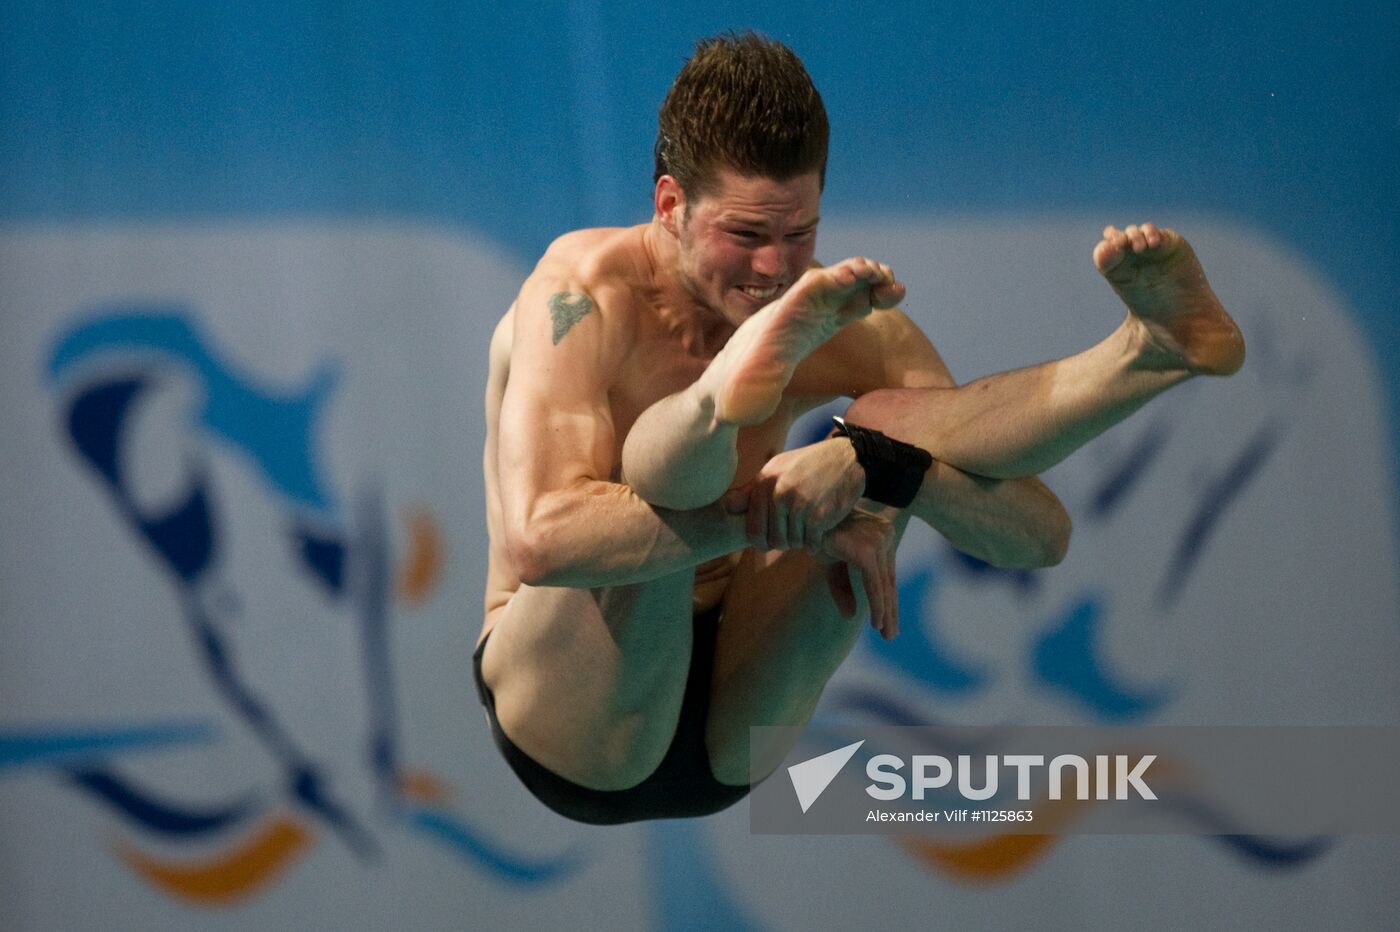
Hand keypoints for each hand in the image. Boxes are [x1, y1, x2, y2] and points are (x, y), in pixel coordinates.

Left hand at [732, 438, 864, 551]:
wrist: (848, 458)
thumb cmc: (810, 464)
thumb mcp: (778, 468)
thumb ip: (752, 490)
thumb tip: (727, 506)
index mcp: (765, 481)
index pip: (753, 528)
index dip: (762, 540)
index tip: (770, 540)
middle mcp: (779, 493)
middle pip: (774, 540)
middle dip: (784, 541)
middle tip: (795, 532)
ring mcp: (799, 505)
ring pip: (793, 543)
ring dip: (802, 541)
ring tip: (809, 527)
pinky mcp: (819, 516)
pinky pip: (811, 544)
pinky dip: (816, 543)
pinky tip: (821, 531)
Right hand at [817, 509, 898, 639]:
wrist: (800, 519)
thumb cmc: (814, 535)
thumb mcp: (832, 562)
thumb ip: (843, 586)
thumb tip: (851, 615)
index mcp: (881, 533)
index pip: (886, 573)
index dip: (887, 599)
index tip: (887, 623)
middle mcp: (885, 533)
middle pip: (889, 579)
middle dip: (890, 610)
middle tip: (891, 635)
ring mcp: (877, 540)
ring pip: (884, 584)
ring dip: (886, 612)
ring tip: (886, 634)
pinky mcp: (867, 550)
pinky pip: (875, 584)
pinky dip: (877, 605)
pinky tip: (877, 623)